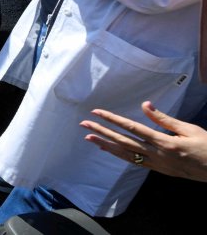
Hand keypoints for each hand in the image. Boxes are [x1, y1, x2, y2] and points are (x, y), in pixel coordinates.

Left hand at [82, 101, 206, 182]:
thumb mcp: (189, 129)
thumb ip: (164, 119)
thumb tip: (146, 105)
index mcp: (165, 142)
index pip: (132, 128)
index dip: (113, 119)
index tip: (97, 112)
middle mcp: (157, 155)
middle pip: (124, 142)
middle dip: (102, 132)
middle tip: (84, 124)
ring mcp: (157, 164)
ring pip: (126, 154)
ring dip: (106, 145)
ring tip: (90, 138)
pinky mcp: (160, 170)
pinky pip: (135, 162)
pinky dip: (120, 155)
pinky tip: (110, 149)